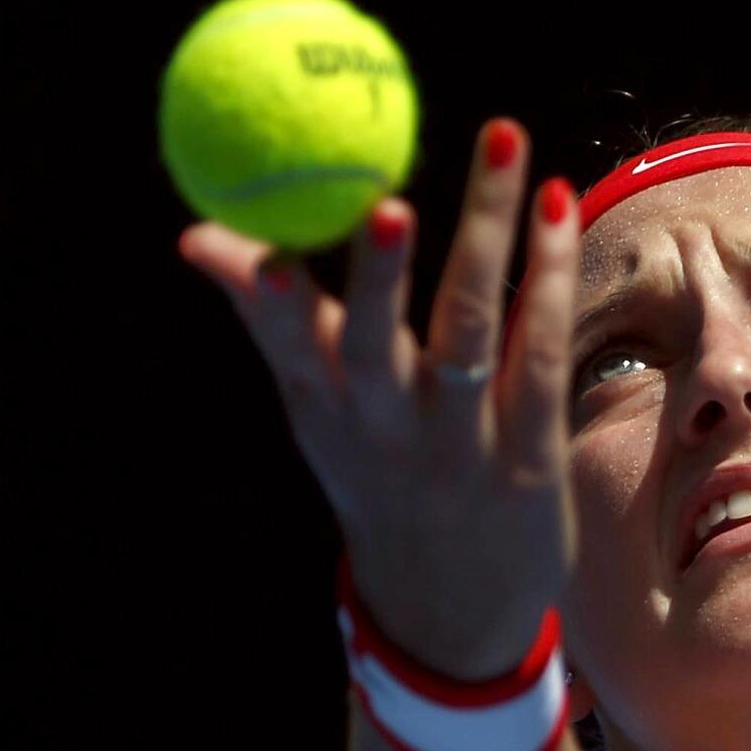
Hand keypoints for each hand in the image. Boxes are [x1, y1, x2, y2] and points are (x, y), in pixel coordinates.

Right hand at [176, 119, 581, 679]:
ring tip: (501, 140)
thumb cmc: (374, 477)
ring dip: (486, 234)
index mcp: (326, 413)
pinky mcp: (532, 456)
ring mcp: (464, 446)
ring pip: (474, 332)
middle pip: (380, 344)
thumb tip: (196, 233)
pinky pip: (542, 353)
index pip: (289, 347)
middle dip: (379, 275)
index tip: (248, 237)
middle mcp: (388, 431)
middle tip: (386, 200)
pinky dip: (549, 277)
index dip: (271, 296)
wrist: (447, 609)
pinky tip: (554, 205)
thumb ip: (271, 319)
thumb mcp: (313, 411)